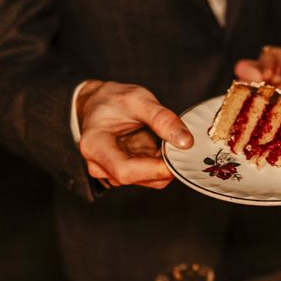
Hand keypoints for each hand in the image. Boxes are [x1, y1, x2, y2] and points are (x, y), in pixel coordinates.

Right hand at [76, 80, 192, 188]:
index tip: (179, 157)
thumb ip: (162, 119)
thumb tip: (186, 142)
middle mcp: (99, 165)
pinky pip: (149, 176)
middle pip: (137, 179)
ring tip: (169, 140)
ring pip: (147, 181)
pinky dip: (161, 164)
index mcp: (94, 146)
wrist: (98, 103)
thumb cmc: (112, 100)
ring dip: (164, 165)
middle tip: (182, 146)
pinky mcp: (124, 172)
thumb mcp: (138, 99)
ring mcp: (111, 171)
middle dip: (164, 166)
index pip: (125, 170)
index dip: (155, 169)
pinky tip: (163, 146)